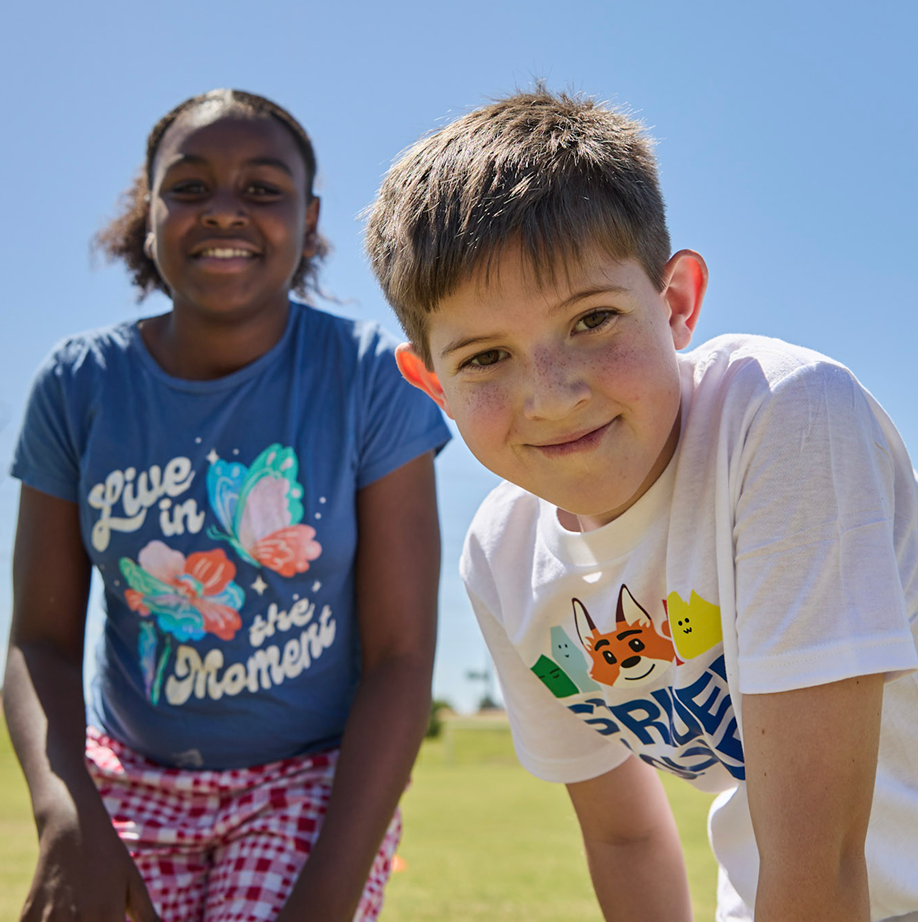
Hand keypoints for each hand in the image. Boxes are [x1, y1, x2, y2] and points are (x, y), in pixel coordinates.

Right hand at [20, 809, 158, 921]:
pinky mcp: (28, 919)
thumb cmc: (109, 857)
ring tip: (80, 910)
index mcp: (107, 915)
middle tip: (96, 914)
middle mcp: (77, 920)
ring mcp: (49, 921)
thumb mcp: (133, 883)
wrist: (72, 830)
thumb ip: (147, 916)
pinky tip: (60, 913)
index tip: (112, 920)